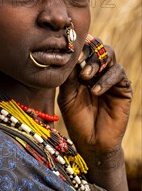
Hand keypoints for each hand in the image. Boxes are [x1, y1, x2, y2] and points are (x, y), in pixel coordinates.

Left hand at [58, 39, 131, 158]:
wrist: (92, 142)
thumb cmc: (76, 120)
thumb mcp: (67, 96)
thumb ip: (68, 77)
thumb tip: (68, 56)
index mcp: (81, 71)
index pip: (82, 50)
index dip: (77, 48)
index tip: (70, 53)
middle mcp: (97, 71)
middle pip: (96, 47)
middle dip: (87, 52)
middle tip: (78, 64)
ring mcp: (110, 78)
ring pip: (109, 55)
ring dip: (96, 63)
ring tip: (86, 77)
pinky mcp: (123, 88)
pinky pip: (118, 73)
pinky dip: (106, 79)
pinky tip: (96, 91)